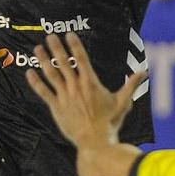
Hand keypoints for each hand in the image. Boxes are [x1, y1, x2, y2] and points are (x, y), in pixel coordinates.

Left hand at [24, 32, 147, 149]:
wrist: (95, 140)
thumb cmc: (110, 122)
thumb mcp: (123, 102)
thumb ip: (131, 85)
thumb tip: (144, 72)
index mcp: (90, 83)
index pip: (81, 59)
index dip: (74, 45)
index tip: (69, 34)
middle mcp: (75, 86)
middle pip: (63, 62)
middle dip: (56, 48)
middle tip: (49, 36)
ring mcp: (64, 96)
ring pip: (51, 74)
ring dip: (44, 60)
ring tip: (37, 49)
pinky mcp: (56, 107)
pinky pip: (43, 92)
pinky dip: (36, 82)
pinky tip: (29, 73)